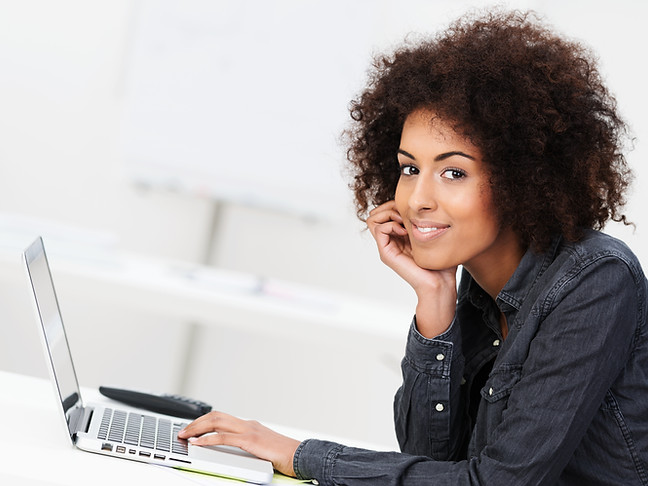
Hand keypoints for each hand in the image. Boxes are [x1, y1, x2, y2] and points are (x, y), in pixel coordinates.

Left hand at [177, 411, 300, 476]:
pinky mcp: (250, 440)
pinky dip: (207, 439)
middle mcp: (248, 424)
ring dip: (197, 428)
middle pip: (216, 416)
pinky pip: (223, 437)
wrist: (299, 455)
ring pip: (217, 422)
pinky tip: (197, 443)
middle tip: (182, 431)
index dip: (204, 421)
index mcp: (250, 425)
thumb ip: (247, 445)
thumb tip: (230, 449)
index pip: (222, 417)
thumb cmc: (283, 455)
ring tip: (185, 435)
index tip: (191, 428)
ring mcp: (249, 430)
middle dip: (196, 422)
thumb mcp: (261, 448)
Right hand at [366, 201, 456, 336]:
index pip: (386, 210)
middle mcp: (391, 240)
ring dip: (388, 213)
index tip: (411, 209)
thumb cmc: (441, 262)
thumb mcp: (434, 236)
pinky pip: (378, 229)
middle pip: (376, 213)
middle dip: (389, 206)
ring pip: (373, 219)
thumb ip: (426, 222)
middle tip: (405, 213)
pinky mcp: (386, 253)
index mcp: (400, 236)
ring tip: (403, 220)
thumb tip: (425, 206)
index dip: (395, 203)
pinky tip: (404, 230)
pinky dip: (389, 224)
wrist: (440, 283)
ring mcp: (387, 247)